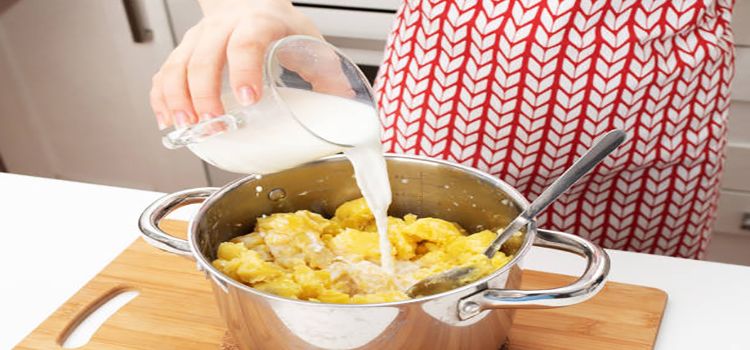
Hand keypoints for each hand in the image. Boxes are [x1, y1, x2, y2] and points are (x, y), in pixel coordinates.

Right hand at [150, 0, 321, 128]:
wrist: (249, 1)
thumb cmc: (278, 24)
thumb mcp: (307, 40)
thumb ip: (327, 71)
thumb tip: (347, 102)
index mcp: (257, 23)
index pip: (245, 43)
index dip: (244, 71)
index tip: (249, 99)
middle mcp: (221, 28)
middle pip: (203, 58)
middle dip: (204, 93)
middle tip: (213, 122)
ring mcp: (198, 39)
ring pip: (177, 65)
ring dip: (177, 98)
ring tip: (186, 125)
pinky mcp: (183, 52)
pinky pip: (164, 73)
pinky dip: (161, 98)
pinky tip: (167, 120)